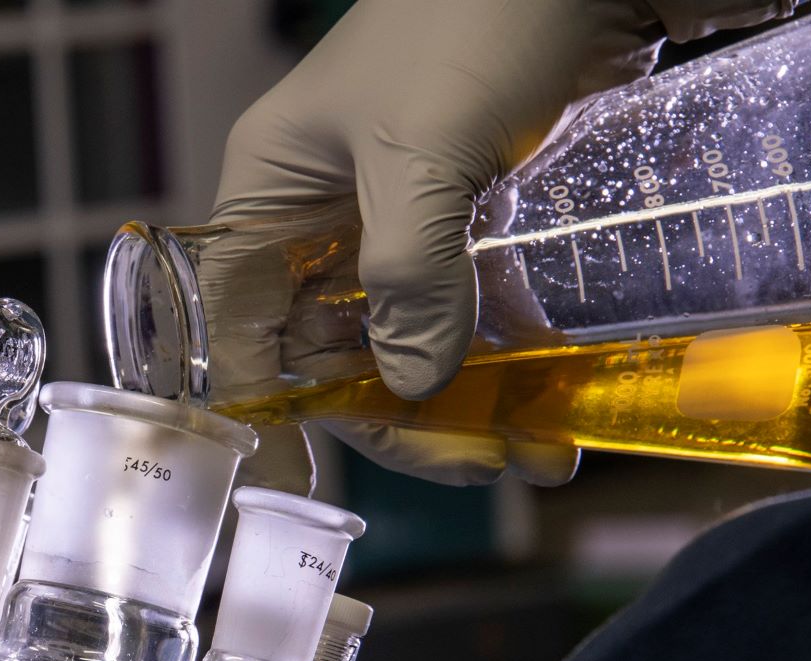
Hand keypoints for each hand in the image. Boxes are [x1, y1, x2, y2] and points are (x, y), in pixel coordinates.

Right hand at [214, 0, 792, 486]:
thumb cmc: (478, 12)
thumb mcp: (422, 150)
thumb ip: (407, 273)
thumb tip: (414, 384)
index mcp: (274, 189)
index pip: (253, 330)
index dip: (301, 405)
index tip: (377, 459)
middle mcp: (329, 210)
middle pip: (342, 351)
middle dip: (412, 419)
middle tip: (491, 465)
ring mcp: (408, 211)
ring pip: (417, 337)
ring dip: (475, 404)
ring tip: (544, 452)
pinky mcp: (481, 207)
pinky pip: (480, 305)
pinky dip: (513, 360)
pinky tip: (556, 403)